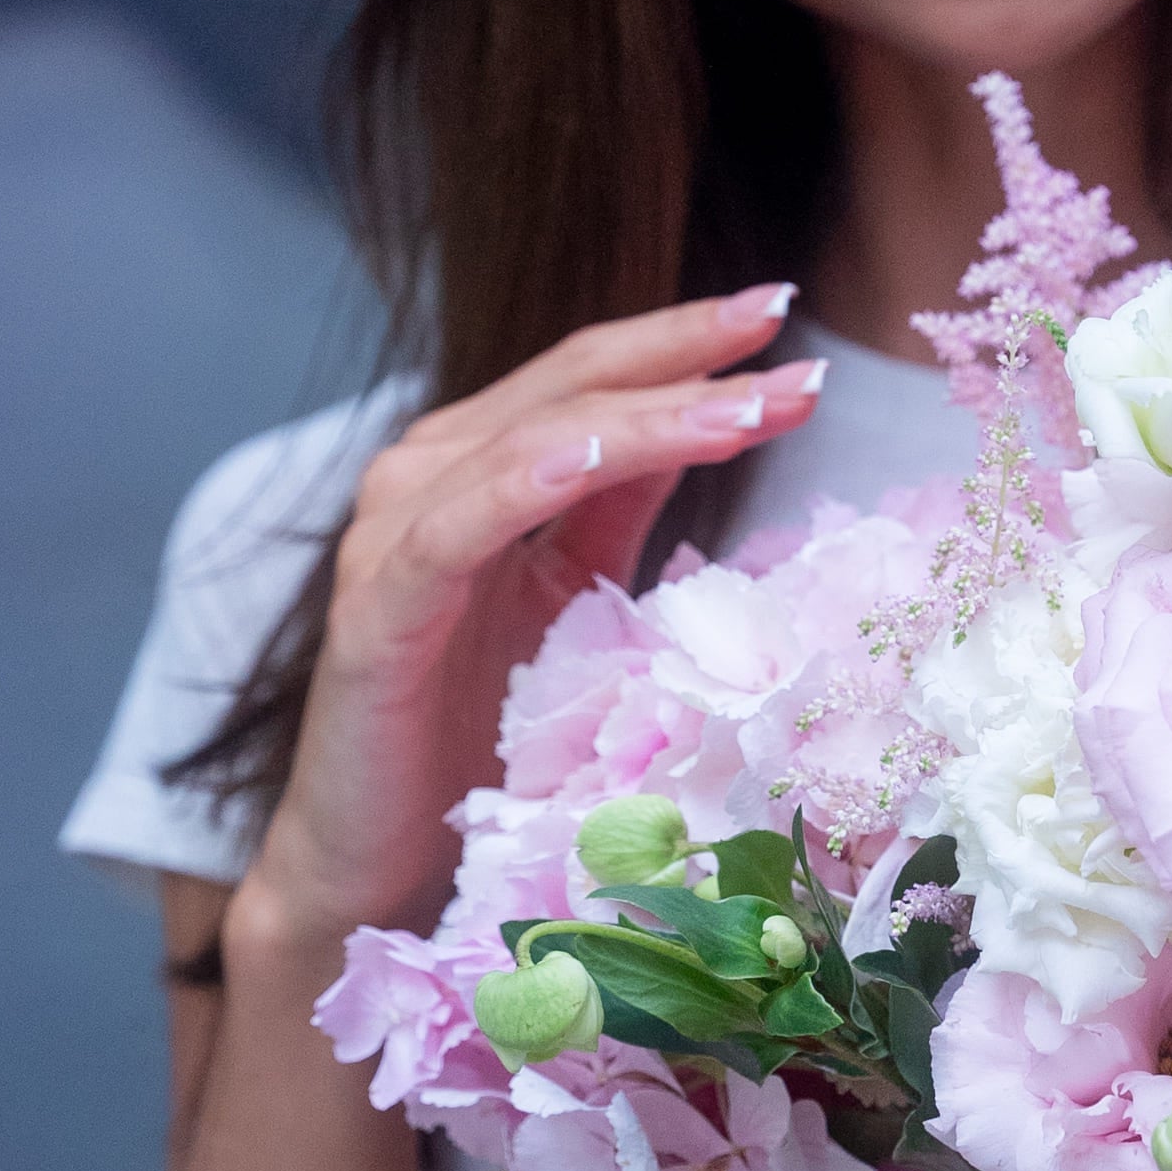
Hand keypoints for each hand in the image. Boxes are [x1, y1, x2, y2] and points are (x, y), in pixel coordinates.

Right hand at [245, 284, 822, 948]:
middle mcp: (428, 476)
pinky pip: (451, 531)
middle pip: (571, 388)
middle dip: (690, 366)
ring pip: (529, 444)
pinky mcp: (374, 614)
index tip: (786, 312)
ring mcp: (392, 539)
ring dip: (644, 420)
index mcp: (481, 465)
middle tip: (797, 365)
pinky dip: (522, 482)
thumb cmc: (478, 732)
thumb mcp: (573, 598)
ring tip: (745, 408)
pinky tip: (587, 456)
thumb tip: (712, 414)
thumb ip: (619, 504)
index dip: (687, 340)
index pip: (594, 375)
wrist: (377, 858)